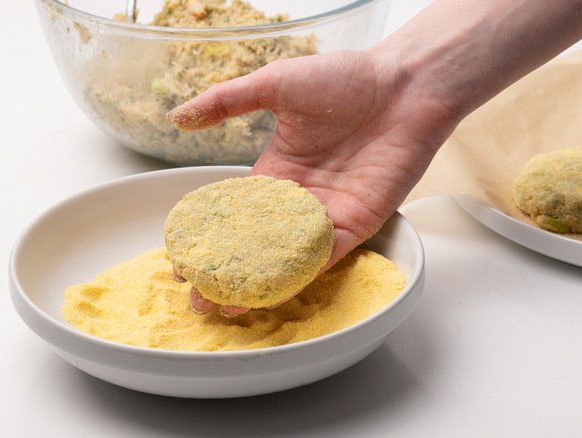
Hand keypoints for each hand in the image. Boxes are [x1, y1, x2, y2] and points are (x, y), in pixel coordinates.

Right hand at [167, 48, 462, 314]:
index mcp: (277, 169)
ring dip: (258, 283)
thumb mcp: (275, 84)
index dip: (209, 237)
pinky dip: (297, 276)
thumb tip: (178, 117)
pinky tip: (268, 293)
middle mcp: (299, 197)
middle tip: (198, 295)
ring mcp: (327, 214)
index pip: (235, 213)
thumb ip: (226, 101)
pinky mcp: (356, 224)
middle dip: (228, 271)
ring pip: (286, 258)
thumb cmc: (346, 77)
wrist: (404, 85)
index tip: (183, 258)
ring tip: (226, 305)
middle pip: (256, 244)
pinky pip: (323, 257)